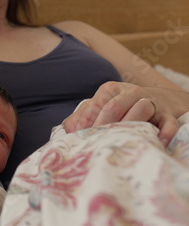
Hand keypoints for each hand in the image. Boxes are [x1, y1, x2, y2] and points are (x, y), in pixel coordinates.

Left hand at [64, 81, 181, 145]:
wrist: (161, 102)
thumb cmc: (123, 109)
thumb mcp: (102, 107)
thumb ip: (82, 117)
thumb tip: (67, 132)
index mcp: (108, 91)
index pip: (94, 106)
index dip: (86, 124)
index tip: (80, 140)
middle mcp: (129, 92)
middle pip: (114, 107)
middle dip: (104, 127)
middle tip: (97, 145)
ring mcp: (151, 101)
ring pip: (142, 109)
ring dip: (132, 126)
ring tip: (123, 142)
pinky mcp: (169, 113)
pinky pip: (168, 123)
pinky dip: (164, 133)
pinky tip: (157, 143)